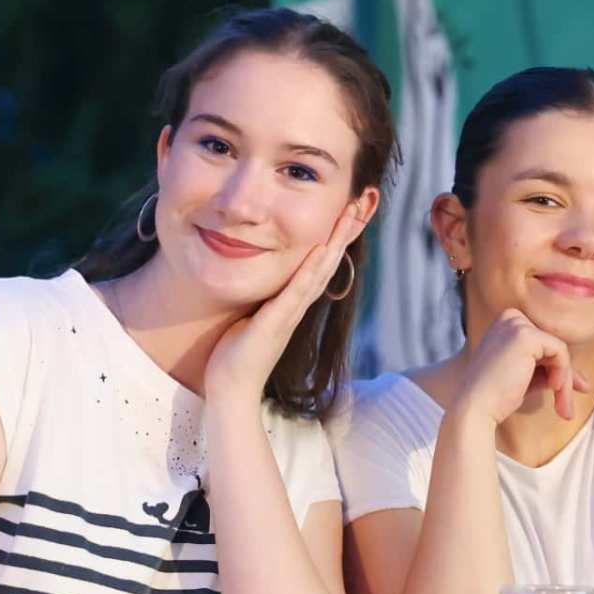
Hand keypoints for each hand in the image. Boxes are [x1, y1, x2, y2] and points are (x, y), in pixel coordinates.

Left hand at [204, 208, 367, 403]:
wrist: (231, 392)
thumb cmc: (235, 357)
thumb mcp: (250, 317)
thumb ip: (261, 298)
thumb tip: (259, 278)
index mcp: (291, 302)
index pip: (319, 262)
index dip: (335, 235)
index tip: (347, 208)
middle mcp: (297, 306)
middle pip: (329, 261)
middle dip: (345, 230)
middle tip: (363, 201)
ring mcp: (290, 314)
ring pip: (320, 271)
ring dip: (337, 241)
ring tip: (351, 214)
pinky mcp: (276, 323)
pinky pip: (298, 291)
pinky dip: (312, 270)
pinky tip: (322, 249)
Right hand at [454, 309, 590, 425]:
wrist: (475, 408)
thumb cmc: (497, 398)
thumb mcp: (528, 379)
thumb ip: (550, 372)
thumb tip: (583, 381)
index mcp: (506, 324)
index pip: (543, 344)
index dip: (557, 369)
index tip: (563, 393)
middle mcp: (510, 318)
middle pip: (552, 346)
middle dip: (566, 377)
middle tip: (567, 410)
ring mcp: (517, 324)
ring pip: (559, 351)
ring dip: (565, 382)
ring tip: (563, 408)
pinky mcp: (526, 336)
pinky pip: (560, 352)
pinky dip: (564, 374)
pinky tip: (554, 390)